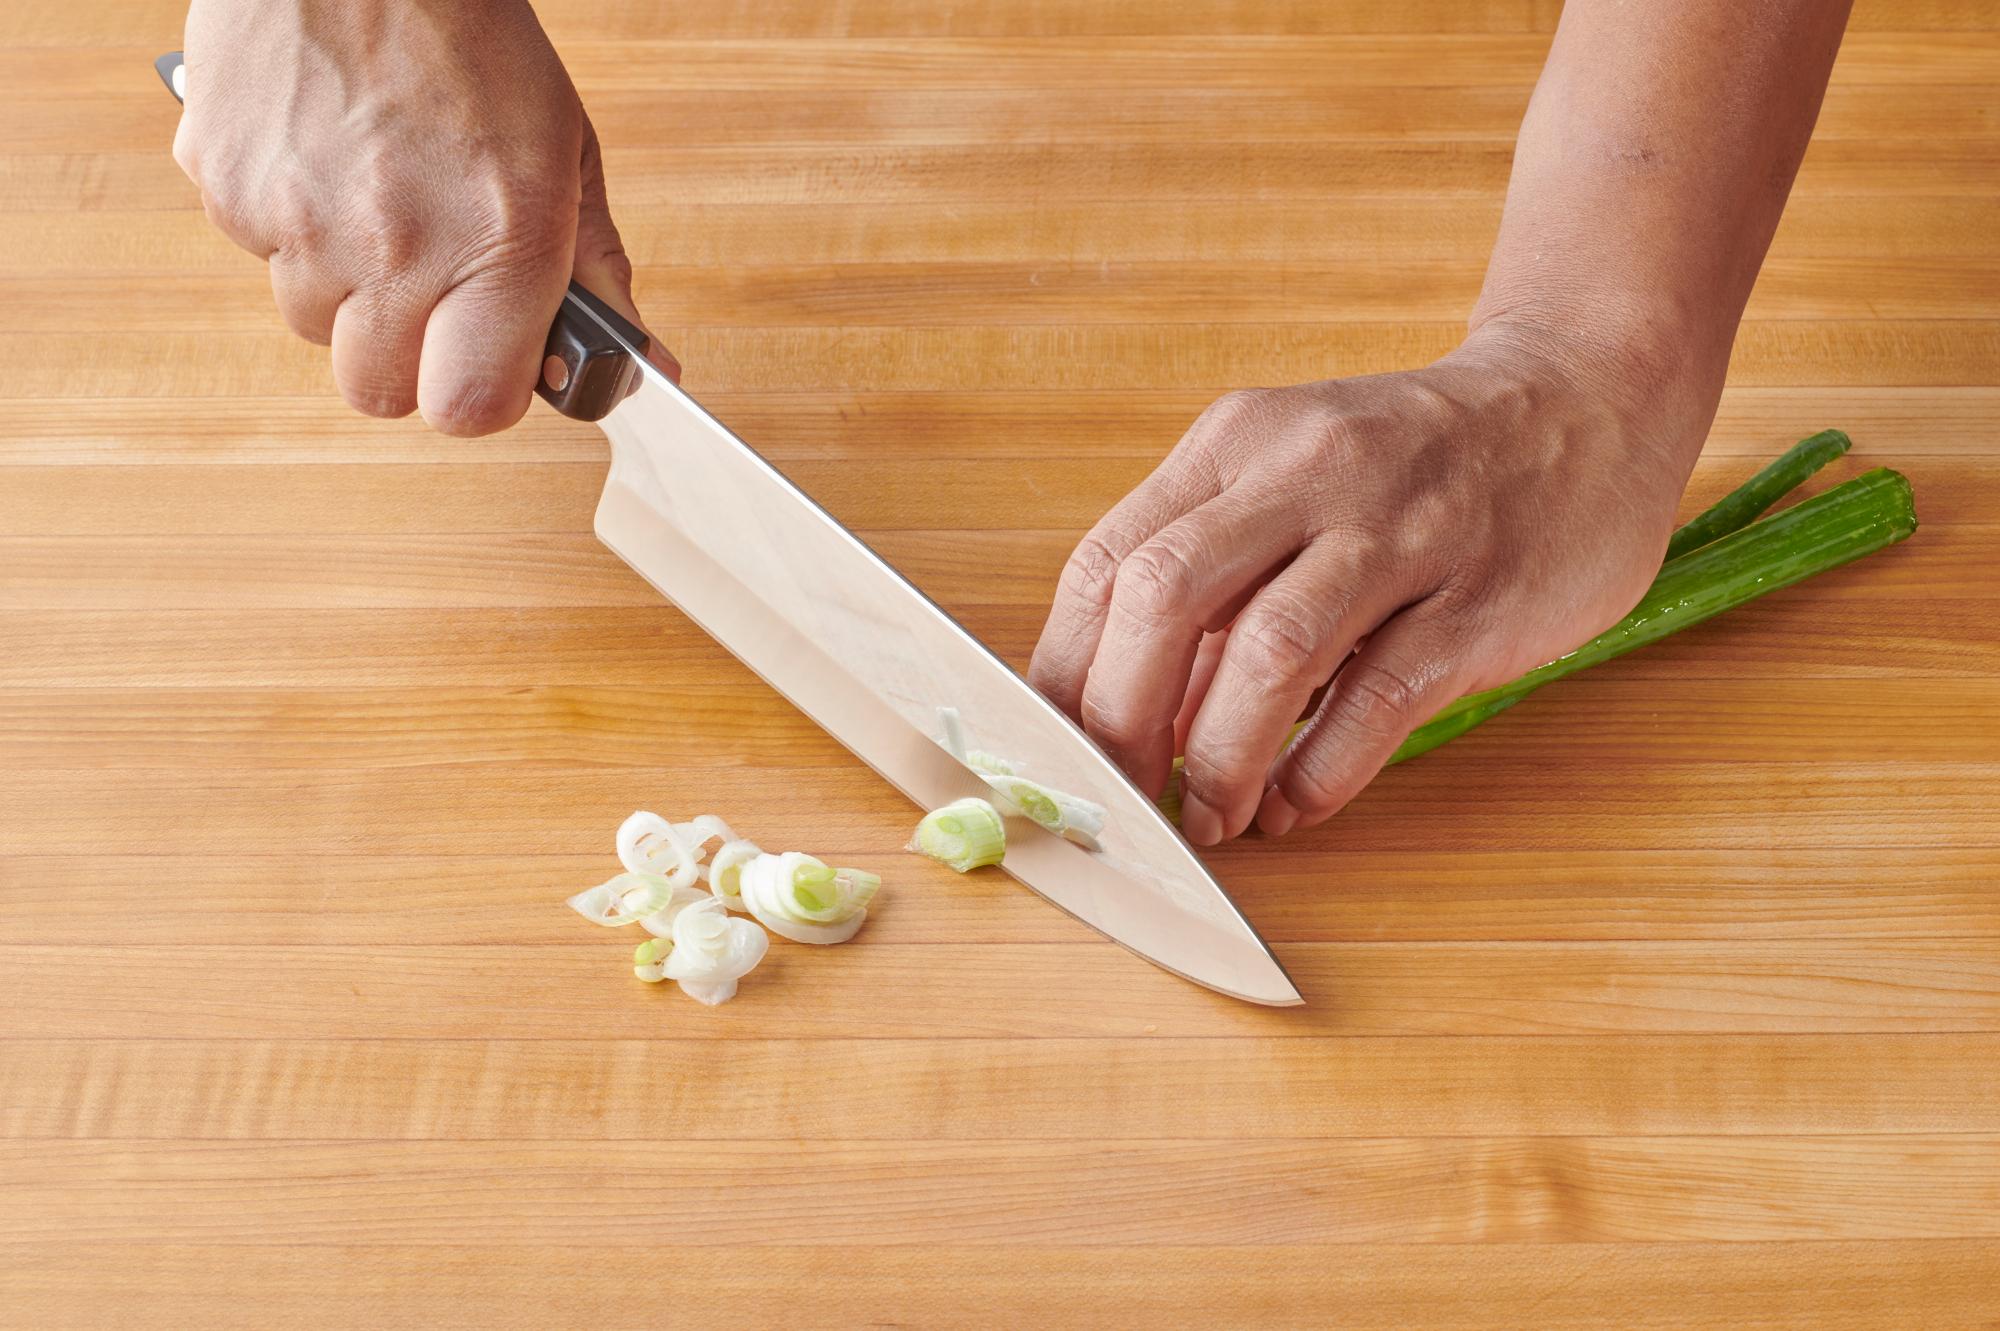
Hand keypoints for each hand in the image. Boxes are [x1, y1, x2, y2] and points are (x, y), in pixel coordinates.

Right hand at [173, 0, 673, 434]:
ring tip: (378, 196)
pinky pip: (255, 251)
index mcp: (496, 245)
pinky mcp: (224, 186)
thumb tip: (638, 363)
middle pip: (378, 390)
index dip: (478, 396)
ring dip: (344, 285)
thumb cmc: (471, 40)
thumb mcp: (566, 154)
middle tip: (430, 284)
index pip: (469, 408)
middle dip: (407, 354)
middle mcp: (393, 246)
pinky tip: (324, 158)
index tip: (488, 366)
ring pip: (312, 322)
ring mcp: (296, 221)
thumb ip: (596, 270)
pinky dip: (286, 222)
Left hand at [1029, 325, 1704, 843]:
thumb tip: (1131, 722)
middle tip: (1125, 794)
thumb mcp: (1290, 489)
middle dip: (1121, 718)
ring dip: (1219, 757)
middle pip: (1165, 596)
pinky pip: (1378, 698)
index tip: (1058, 752)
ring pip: (1269, 651)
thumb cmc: (1413, 467)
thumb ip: (1211, 593)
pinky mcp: (1479, 596)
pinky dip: (1318, 771)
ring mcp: (1399, 529)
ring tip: (1211, 818)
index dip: (1065, 673)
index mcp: (1235, 443)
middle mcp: (1307, 470)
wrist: (1585, 404)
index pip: (1107, 562)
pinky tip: (1292, 806)